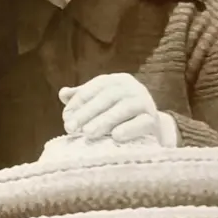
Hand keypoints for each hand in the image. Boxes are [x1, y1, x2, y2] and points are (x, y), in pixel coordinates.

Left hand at [59, 73, 175, 144]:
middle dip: (86, 113)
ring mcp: (145, 102)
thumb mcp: (100, 104)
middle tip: (71, 128)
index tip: (66, 118)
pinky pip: (142, 123)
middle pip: (106, 97)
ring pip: (123, 109)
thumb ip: (82, 98)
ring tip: (88, 133)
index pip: (93, 89)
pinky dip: (129, 129)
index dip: (77, 103)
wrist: (151, 129)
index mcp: (116, 81)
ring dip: (104, 121)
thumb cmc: (118, 115)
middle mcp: (131, 87)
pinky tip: (115, 137)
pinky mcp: (154, 119)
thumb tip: (63, 93)